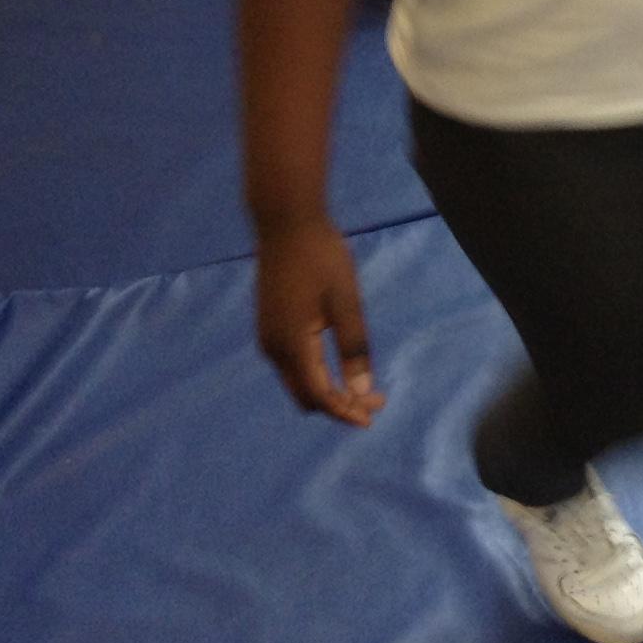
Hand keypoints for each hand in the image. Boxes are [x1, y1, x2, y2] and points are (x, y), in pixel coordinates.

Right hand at [254, 216, 383, 427]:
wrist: (286, 224)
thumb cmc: (322, 258)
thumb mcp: (346, 301)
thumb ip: (353, 347)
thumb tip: (361, 391)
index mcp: (292, 345)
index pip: (320, 394)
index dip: (345, 411)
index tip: (372, 418)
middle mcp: (273, 349)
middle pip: (305, 396)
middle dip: (338, 405)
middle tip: (375, 402)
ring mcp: (267, 339)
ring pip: (297, 383)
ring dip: (327, 391)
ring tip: (363, 388)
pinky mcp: (269, 328)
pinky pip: (291, 367)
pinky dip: (314, 375)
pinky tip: (338, 367)